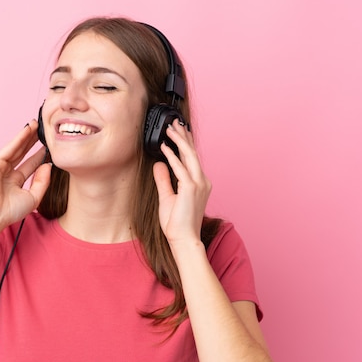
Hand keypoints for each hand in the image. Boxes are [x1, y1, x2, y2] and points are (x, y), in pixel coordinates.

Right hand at [0, 120, 51, 236]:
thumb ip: (42, 182)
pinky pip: (10, 149)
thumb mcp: (34, 197)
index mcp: (16, 181)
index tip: (50, 146)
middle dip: (33, 141)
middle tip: (43, 130)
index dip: (40, 154)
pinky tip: (27, 130)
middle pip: (23, 153)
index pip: (30, 164)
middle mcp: (8, 172)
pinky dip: (19, 139)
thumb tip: (48, 166)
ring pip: (17, 148)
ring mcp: (1, 167)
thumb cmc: (10, 211)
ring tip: (37, 124)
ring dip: (26, 135)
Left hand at [153, 119, 210, 244]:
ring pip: (189, 156)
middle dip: (183, 136)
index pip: (192, 158)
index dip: (186, 143)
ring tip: (170, 129)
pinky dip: (172, 156)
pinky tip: (165, 147)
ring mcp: (199, 184)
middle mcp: (202, 181)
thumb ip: (164, 179)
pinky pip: (181, 168)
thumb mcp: (167, 197)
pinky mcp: (191, 188)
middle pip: (192, 153)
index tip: (179, 131)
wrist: (184, 239)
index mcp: (199, 183)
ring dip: (179, 141)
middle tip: (175, 122)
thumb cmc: (177, 224)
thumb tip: (159, 164)